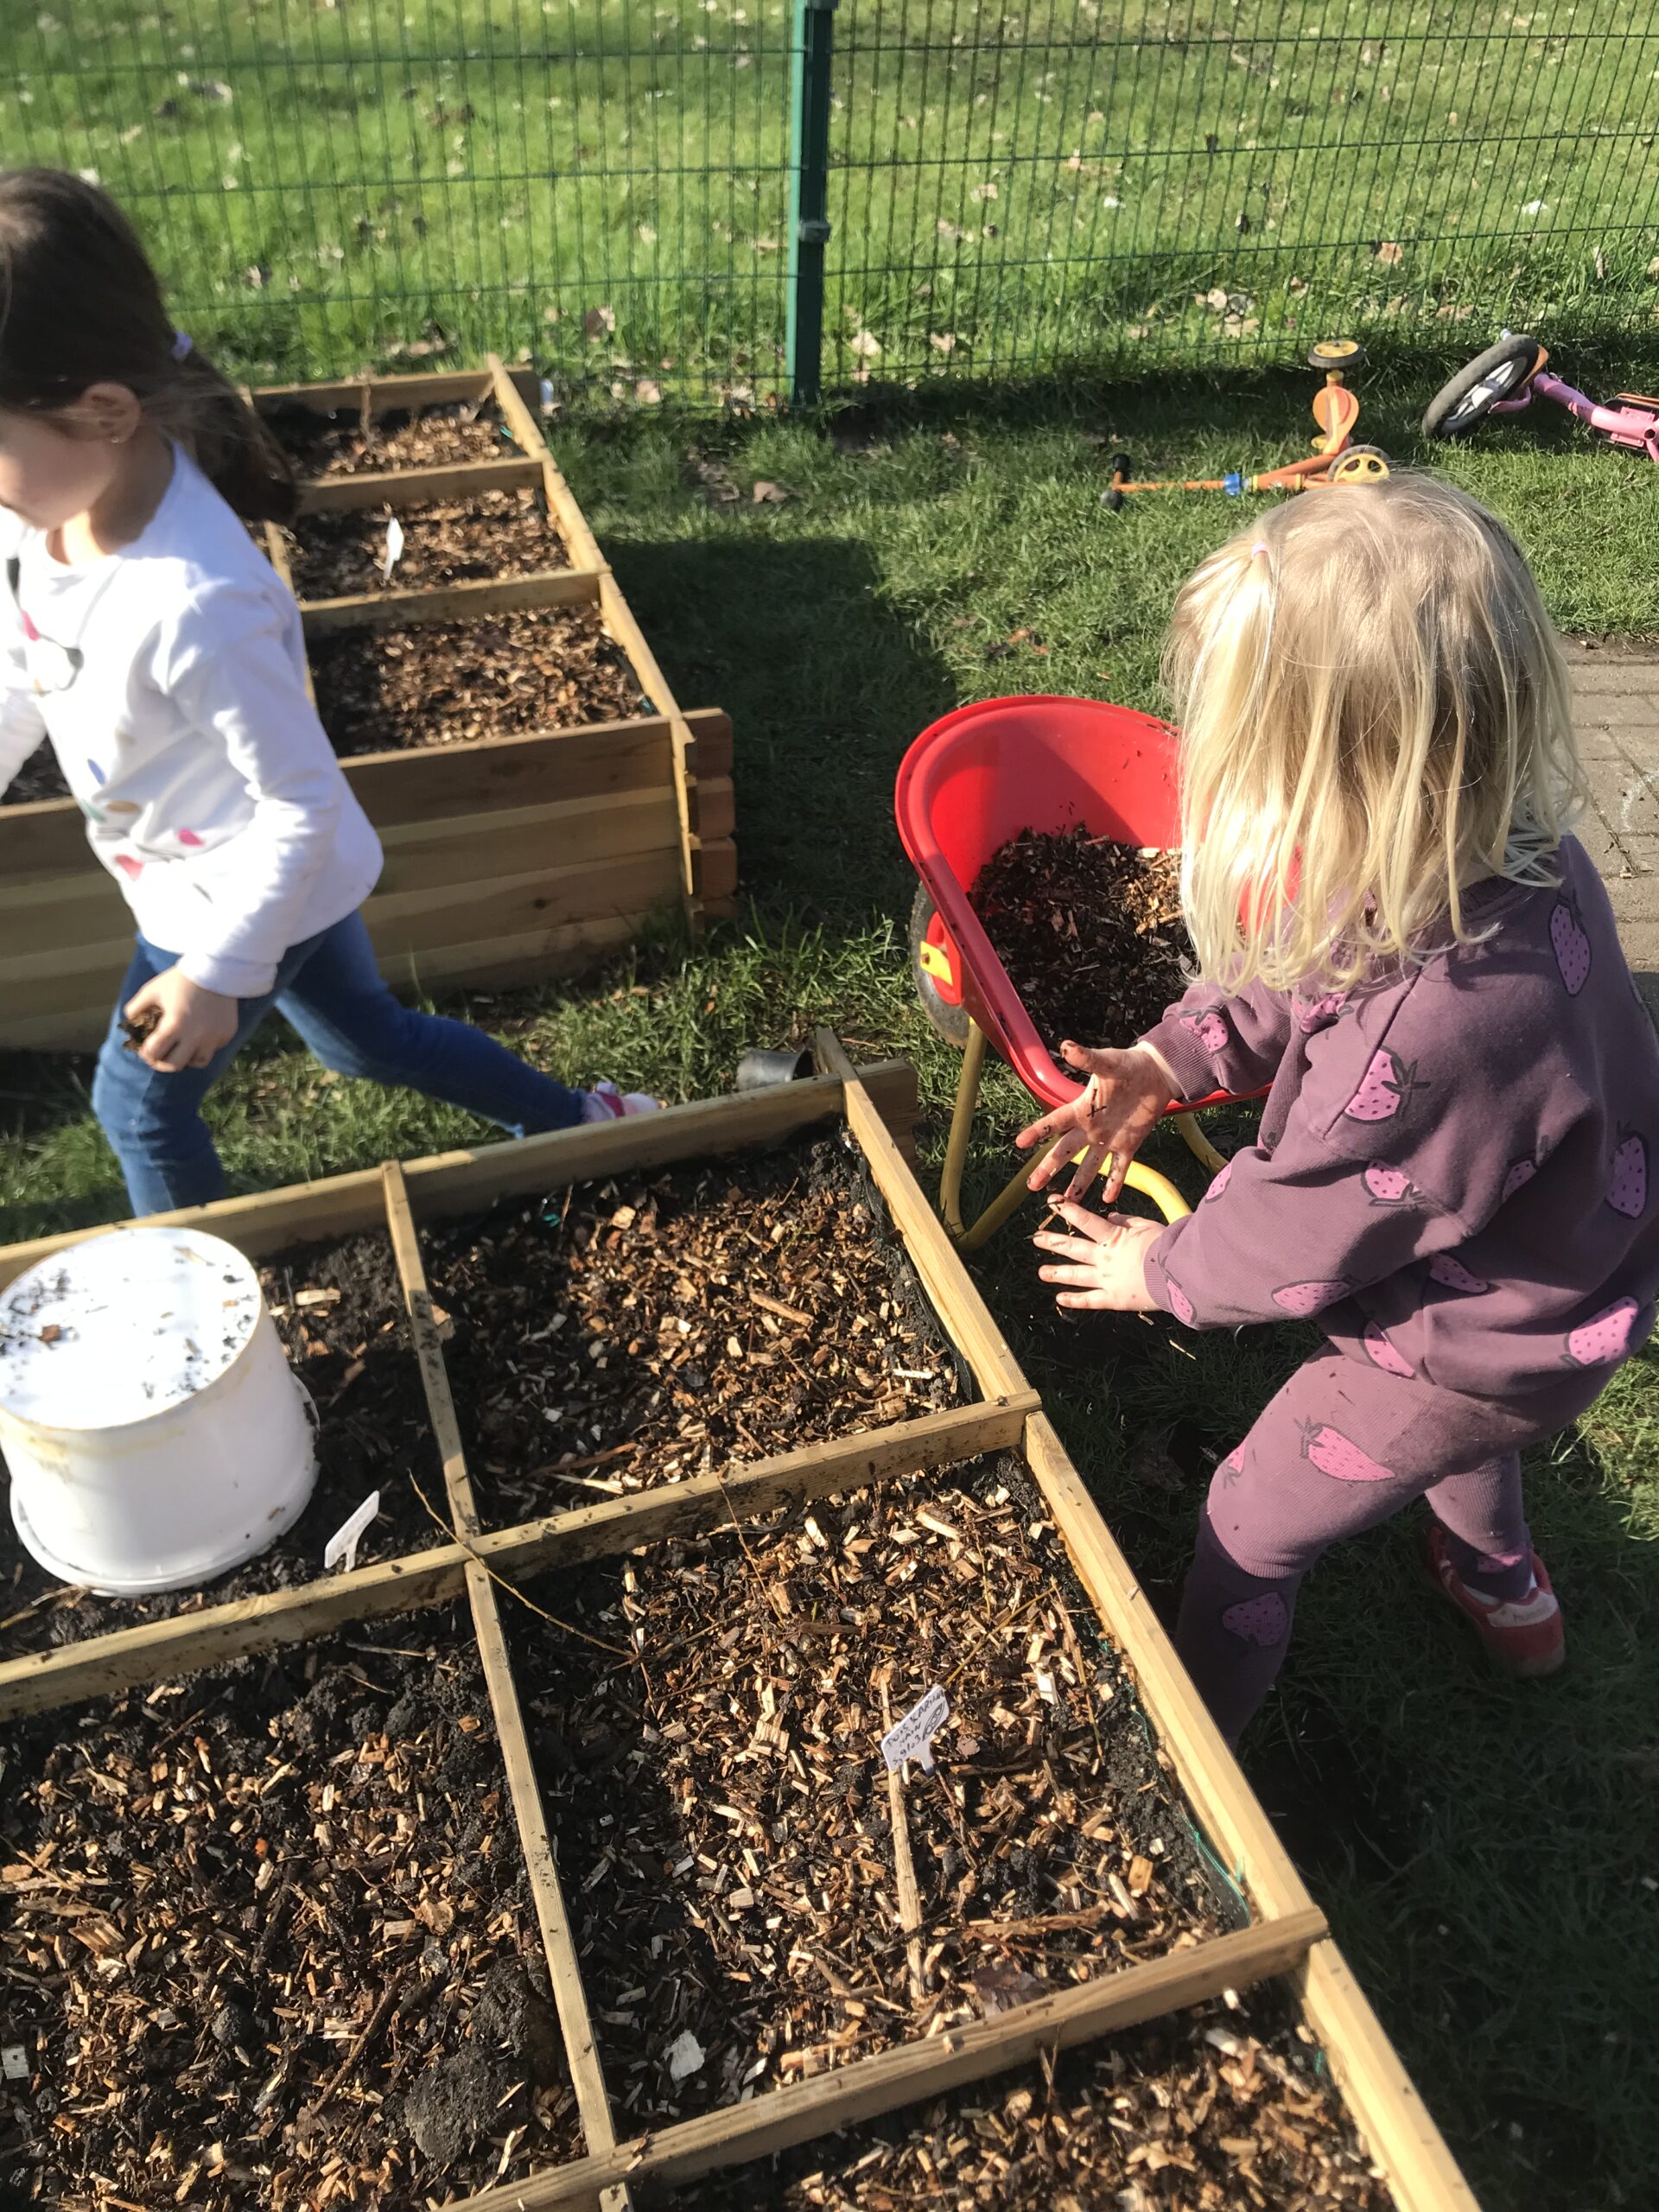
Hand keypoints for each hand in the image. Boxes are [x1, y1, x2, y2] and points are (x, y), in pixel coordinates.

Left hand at [124, 967, 238, 1071]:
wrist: (216, 970)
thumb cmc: (180, 980)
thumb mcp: (152, 990)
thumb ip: (136, 1007)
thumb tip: (130, 1021)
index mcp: (175, 1024)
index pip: (155, 1053)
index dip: (145, 1054)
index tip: (144, 1050)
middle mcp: (196, 1035)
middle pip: (175, 1065)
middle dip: (162, 1063)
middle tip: (159, 1056)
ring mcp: (214, 1037)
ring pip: (198, 1062)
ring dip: (186, 1058)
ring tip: (181, 1049)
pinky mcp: (227, 1034)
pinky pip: (213, 1049)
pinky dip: (203, 1046)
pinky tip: (199, 1035)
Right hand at [1014, 1042, 1170, 1201]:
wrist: (1155, 1074)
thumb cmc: (1129, 1064)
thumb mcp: (1108, 1062)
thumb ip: (1087, 1058)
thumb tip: (1066, 1046)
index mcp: (1082, 1109)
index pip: (1055, 1123)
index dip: (1038, 1132)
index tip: (1020, 1143)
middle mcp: (1091, 1128)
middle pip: (1065, 1151)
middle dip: (1049, 1168)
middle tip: (1032, 1186)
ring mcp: (1109, 1139)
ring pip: (1089, 1165)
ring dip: (1078, 1183)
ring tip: (1067, 1202)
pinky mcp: (1129, 1144)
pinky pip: (1119, 1168)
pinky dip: (1114, 1183)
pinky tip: (1106, 1200)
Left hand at [1033, 1200, 1164, 1312]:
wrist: (1179, 1273)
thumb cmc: (1168, 1246)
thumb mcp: (1147, 1225)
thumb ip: (1127, 1220)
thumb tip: (1111, 1216)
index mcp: (1114, 1237)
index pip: (1084, 1220)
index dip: (1066, 1210)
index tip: (1052, 1202)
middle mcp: (1105, 1257)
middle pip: (1073, 1247)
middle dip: (1052, 1242)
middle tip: (1036, 1238)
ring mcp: (1107, 1279)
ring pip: (1075, 1275)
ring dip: (1056, 1272)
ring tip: (1041, 1272)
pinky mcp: (1114, 1299)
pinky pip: (1089, 1300)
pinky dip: (1074, 1300)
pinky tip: (1059, 1299)